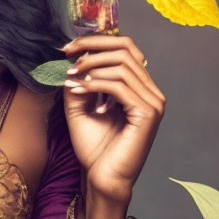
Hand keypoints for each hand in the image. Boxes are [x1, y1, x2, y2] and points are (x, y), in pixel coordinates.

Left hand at [61, 34, 165, 202]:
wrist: (101, 177)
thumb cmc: (94, 146)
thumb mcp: (79, 103)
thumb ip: (79, 78)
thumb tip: (73, 53)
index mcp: (139, 87)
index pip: (126, 47)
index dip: (96, 41)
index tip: (68, 48)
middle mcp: (151, 91)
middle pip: (125, 49)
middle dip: (91, 49)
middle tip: (66, 57)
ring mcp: (153, 102)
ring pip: (121, 65)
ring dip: (89, 68)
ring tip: (70, 80)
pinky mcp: (147, 114)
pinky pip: (118, 86)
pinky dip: (94, 84)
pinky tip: (77, 92)